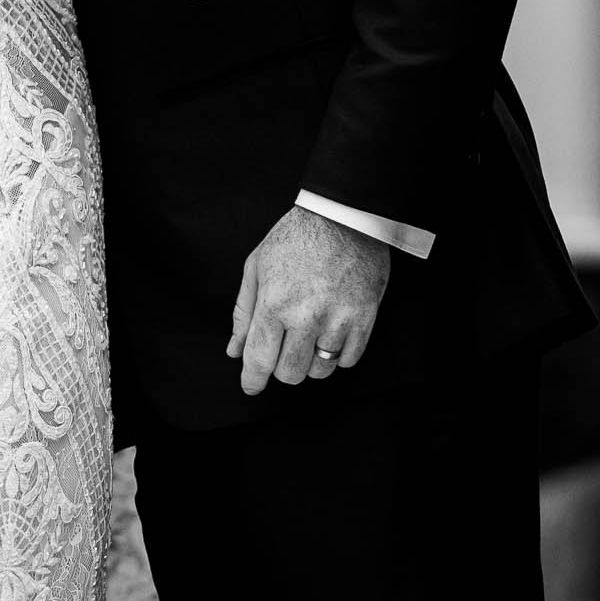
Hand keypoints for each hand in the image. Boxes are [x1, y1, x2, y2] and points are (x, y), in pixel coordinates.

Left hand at [227, 205, 390, 393]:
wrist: (343, 214)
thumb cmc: (295, 236)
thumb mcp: (256, 266)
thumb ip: (244, 312)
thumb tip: (234, 351)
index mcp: (275, 302)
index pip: (259, 359)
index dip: (252, 379)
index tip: (251, 386)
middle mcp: (306, 316)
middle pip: (290, 372)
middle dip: (281, 368)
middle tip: (284, 348)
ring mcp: (339, 318)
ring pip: (321, 371)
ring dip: (311, 362)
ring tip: (310, 337)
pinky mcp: (365, 317)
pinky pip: (349, 359)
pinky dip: (338, 355)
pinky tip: (331, 334)